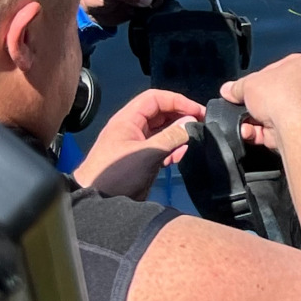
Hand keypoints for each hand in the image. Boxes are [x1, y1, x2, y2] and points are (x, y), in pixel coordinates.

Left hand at [73, 89, 204, 199]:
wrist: (100, 201)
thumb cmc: (117, 173)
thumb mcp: (147, 153)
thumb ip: (171, 136)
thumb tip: (191, 123)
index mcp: (128, 119)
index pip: (155, 99)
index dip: (178, 101)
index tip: (198, 111)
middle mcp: (133, 128)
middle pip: (161, 113)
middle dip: (181, 117)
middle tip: (201, 125)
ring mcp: (138, 144)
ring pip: (164, 131)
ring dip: (179, 134)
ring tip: (191, 141)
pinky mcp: (143, 159)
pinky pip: (162, 147)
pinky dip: (174, 149)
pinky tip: (180, 155)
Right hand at [221, 54, 300, 150]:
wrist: (294, 127)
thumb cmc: (281, 95)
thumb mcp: (249, 83)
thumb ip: (237, 87)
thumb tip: (228, 90)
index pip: (276, 68)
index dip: (256, 78)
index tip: (243, 86)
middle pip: (273, 94)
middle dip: (253, 103)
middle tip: (240, 104)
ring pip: (272, 115)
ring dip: (253, 120)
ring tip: (245, 121)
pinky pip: (275, 130)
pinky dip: (259, 133)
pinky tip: (250, 131)